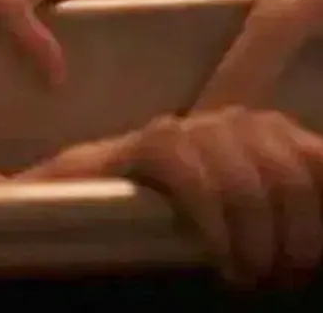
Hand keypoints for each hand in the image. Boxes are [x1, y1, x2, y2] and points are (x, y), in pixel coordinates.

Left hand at [0, 0, 103, 84]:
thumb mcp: (7, 9)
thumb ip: (37, 43)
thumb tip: (64, 81)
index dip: (111, 15)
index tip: (128, 52)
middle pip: (62, 10)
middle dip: (75, 42)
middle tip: (88, 85)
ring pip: (30, 23)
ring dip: (37, 49)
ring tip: (50, 92)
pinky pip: (0, 31)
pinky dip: (7, 49)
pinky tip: (8, 78)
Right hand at [116, 109, 322, 285]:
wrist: (98, 198)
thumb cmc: (188, 215)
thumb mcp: (252, 210)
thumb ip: (285, 207)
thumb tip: (318, 239)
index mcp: (274, 135)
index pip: (320, 160)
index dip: (319, 217)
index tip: (307, 262)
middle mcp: (241, 122)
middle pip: (292, 180)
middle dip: (293, 240)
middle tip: (274, 276)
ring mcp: (196, 128)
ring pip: (246, 187)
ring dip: (252, 243)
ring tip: (243, 275)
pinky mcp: (156, 142)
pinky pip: (197, 186)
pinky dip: (213, 230)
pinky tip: (215, 256)